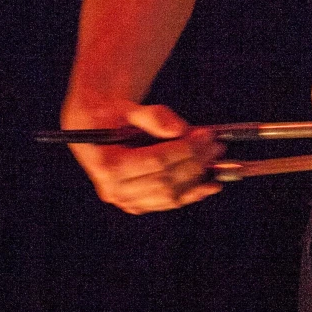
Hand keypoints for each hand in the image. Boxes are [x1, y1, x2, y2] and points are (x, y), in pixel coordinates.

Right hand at [64, 100, 222, 214]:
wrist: (95, 130)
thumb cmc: (110, 116)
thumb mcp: (126, 107)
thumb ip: (152, 116)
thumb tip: (179, 129)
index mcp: (107, 164)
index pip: (156, 160)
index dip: (186, 148)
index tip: (207, 135)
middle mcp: (113, 189)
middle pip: (166, 179)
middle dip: (195, 161)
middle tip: (215, 144)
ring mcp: (125, 200)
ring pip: (169, 195)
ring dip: (197, 179)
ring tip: (215, 160)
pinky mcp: (136, 204)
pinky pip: (167, 203)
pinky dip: (191, 194)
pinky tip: (210, 184)